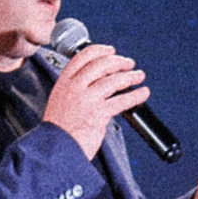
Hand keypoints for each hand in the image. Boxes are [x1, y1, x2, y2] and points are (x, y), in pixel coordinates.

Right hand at [42, 43, 148, 159]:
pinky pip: (122, 100)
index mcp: (64, 82)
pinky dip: (136, 95)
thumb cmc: (60, 128)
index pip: (82, 57)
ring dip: (130, 76)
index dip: (100, 50)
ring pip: (114, 80)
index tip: (111, 50)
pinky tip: (143, 93)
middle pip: (101, 65)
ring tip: (139, 76)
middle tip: (129, 64)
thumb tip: (100, 79)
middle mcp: (74, 88)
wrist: (54, 148)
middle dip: (119, 61)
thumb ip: (76, 88)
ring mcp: (86, 100)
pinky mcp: (98, 114)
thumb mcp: (60, 101)